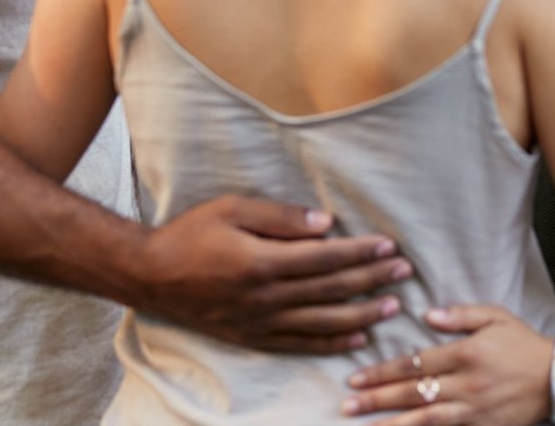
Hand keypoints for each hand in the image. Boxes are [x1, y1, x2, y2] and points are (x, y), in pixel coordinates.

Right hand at [127, 195, 413, 353]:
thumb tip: (326, 224)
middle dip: (372, 280)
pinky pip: (300, 345)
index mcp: (263, 263)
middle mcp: (266, 298)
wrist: (150, 275)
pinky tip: (357, 339)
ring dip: (362, 315)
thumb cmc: (191, 234)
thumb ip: (281, 218)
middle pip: (331, 291)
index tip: (388, 246)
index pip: (325, 259)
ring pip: (323, 323)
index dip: (360, 253)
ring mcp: (260, 323)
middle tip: (404, 272)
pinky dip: (331, 344)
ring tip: (392, 307)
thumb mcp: (232, 210)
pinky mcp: (253, 338)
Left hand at [342, 304, 551, 424]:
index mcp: (466, 353)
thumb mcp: (496, 317)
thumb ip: (461, 315)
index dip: (383, 371)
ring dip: (392, 424)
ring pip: (425, 419)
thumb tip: (428, 314)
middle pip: (413, 392)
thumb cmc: (524, 344)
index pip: (415, 364)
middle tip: (347, 403)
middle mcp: (466, 384)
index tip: (356, 377)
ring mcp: (474, 410)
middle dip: (377, 399)